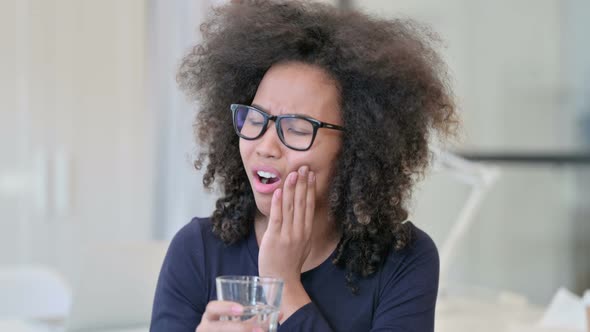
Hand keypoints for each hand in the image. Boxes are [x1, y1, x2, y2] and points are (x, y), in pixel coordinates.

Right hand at [196, 301, 260, 331]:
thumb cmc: (227, 329)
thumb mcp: (235, 322)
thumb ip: (253, 319)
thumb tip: (277, 314)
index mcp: (210, 317)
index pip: (212, 308)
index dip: (225, 308)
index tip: (241, 310)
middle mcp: (206, 328)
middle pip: (218, 327)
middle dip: (238, 328)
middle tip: (258, 330)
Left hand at [258, 165, 315, 282]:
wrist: (280, 280)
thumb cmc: (289, 262)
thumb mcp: (302, 244)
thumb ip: (301, 228)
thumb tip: (301, 212)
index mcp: (306, 231)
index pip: (309, 205)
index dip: (310, 189)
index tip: (311, 174)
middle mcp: (299, 231)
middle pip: (301, 203)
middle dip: (302, 184)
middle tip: (303, 168)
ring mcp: (287, 234)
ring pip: (290, 207)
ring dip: (291, 189)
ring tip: (292, 174)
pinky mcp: (274, 238)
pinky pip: (277, 218)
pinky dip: (277, 204)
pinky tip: (278, 191)